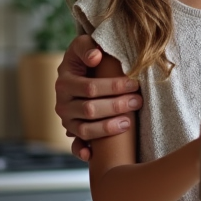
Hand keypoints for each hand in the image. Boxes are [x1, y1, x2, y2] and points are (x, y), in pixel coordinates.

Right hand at [54, 34, 142, 160]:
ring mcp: (66, 120)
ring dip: (108, 128)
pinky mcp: (72, 133)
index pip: (90, 88)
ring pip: (85, 130)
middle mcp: (62, 103)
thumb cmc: (86, 57)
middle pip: (90, 110)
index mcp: (64, 82)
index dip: (114, 87)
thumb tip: (96, 57)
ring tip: (129, 123)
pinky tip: (93, 155)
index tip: (134, 83)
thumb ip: (87, 46)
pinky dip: (82, 152)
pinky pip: (75, 146)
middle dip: (117, 106)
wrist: (79, 72)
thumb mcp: (83, 45)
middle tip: (138, 101)